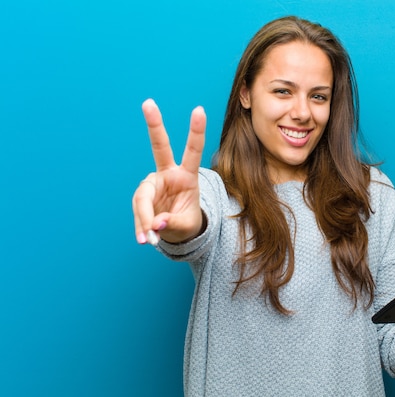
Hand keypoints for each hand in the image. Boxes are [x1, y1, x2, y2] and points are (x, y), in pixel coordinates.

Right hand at [132, 99, 206, 244]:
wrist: (176, 232)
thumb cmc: (187, 222)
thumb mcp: (187, 225)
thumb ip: (173, 223)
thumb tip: (155, 225)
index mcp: (187, 176)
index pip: (192, 151)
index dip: (196, 131)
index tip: (199, 109)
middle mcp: (168, 174)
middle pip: (159, 146)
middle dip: (154, 124)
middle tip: (148, 102)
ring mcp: (152, 183)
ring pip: (143, 198)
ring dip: (145, 220)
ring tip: (149, 240)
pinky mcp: (142, 196)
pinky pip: (138, 212)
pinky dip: (141, 228)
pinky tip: (145, 240)